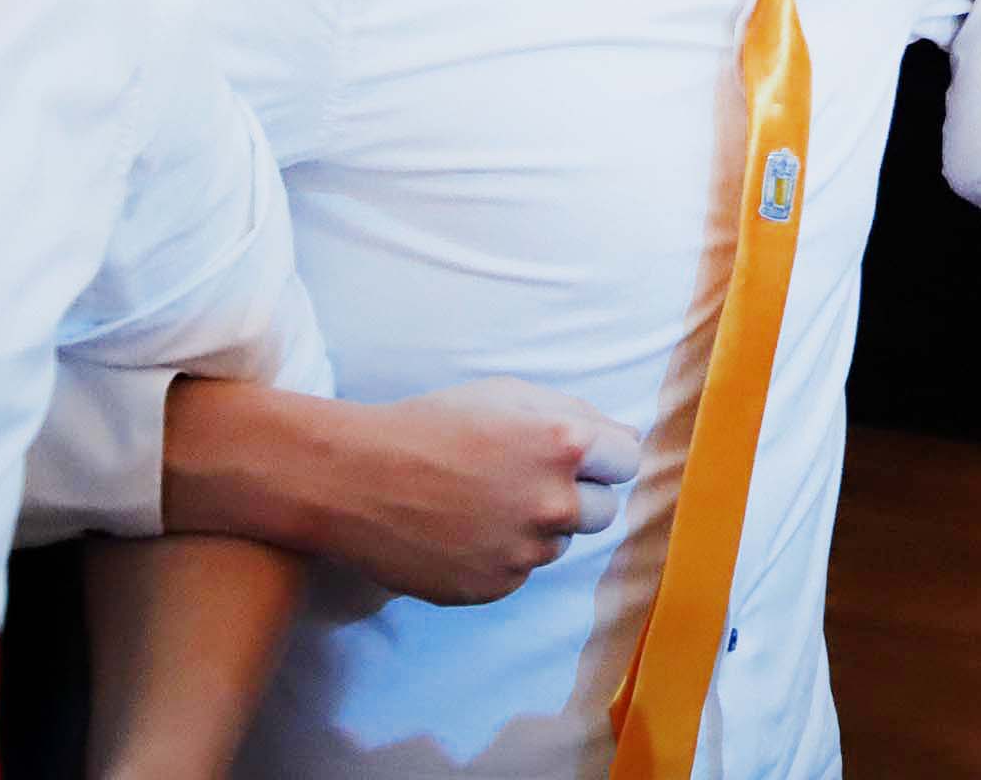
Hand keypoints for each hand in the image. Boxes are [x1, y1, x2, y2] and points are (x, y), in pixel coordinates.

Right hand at [334, 379, 640, 604]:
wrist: (353, 479)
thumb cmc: (431, 425)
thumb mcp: (508, 394)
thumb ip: (576, 414)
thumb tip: (624, 440)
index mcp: (565, 445)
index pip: (627, 460)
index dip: (602, 456)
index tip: (576, 456)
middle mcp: (553, 503)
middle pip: (605, 510)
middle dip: (578, 494)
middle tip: (527, 480)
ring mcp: (523, 552)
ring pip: (560, 543)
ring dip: (538, 526)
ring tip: (484, 502)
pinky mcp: (493, 587)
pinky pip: (520, 571)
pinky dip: (502, 554)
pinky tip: (463, 530)